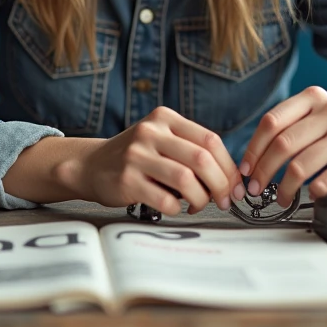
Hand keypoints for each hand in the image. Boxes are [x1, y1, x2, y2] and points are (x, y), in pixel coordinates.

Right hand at [72, 107, 243, 215]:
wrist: (91, 165)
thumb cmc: (137, 157)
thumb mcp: (162, 139)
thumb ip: (192, 150)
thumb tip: (231, 179)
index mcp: (165, 118)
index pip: (210, 140)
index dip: (229, 167)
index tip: (235, 186)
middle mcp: (150, 132)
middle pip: (202, 159)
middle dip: (221, 185)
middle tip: (225, 201)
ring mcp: (136, 155)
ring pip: (186, 179)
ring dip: (200, 199)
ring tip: (198, 205)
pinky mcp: (126, 180)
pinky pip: (165, 199)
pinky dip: (177, 208)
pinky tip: (175, 207)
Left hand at [239, 86, 326, 207]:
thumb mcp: (317, 115)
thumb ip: (289, 126)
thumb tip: (253, 159)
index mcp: (313, 98)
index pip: (272, 121)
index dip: (254, 148)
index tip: (247, 168)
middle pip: (283, 144)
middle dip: (264, 171)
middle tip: (256, 188)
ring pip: (301, 165)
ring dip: (285, 188)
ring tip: (281, 198)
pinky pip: (325, 181)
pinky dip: (312, 193)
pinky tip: (310, 196)